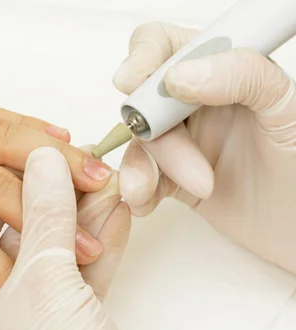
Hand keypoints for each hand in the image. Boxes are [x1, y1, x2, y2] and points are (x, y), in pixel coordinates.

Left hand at [0, 147, 171, 329]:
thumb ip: (44, 214)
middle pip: (18, 246)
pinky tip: (115, 216)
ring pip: (55, 262)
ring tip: (102, 182)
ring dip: (81, 224)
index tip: (21, 164)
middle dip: (51, 205)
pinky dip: (99, 251)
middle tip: (71, 167)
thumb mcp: (44, 277)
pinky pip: (81, 283)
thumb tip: (41, 159)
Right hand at [113, 22, 295, 272]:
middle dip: (156, 134)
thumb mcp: (287, 108)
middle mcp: (197, 103)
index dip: (142, 57)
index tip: (131, 81)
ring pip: (140, 143)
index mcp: (223, 71)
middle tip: (182, 159)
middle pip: (144, 102)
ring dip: (148, 169)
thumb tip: (179, 75)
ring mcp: (182, 141)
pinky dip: (140, 191)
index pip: (166, 45)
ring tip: (196, 187)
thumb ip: (242, 75)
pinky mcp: (172, 178)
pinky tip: (151, 202)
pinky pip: (140, 177)